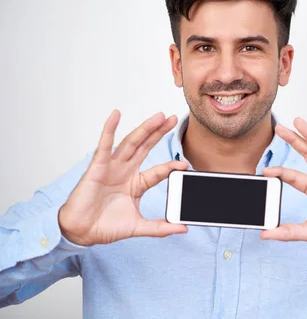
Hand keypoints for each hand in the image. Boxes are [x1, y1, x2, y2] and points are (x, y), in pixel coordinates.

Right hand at [58, 110, 189, 245]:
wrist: (81, 233)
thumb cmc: (105, 227)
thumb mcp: (139, 226)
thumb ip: (160, 228)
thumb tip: (183, 228)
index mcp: (136, 184)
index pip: (158, 171)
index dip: (171, 166)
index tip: (185, 164)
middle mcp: (126, 171)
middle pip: (146, 148)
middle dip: (159, 133)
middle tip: (172, 119)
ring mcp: (112, 167)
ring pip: (131, 143)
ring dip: (144, 128)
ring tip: (158, 116)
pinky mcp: (98, 166)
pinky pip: (104, 145)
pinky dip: (109, 129)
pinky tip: (115, 115)